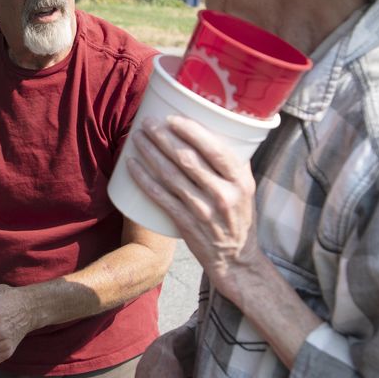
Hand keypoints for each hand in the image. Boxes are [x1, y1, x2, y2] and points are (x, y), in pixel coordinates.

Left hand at [127, 115, 263, 297]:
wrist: (235, 259)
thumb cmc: (238, 216)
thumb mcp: (246, 188)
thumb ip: (234, 163)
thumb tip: (217, 129)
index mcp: (241, 181)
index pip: (215, 150)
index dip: (191, 132)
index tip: (172, 118)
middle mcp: (223, 194)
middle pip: (187, 160)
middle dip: (163, 138)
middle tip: (147, 123)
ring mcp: (203, 210)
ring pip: (171, 176)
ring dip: (150, 154)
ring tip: (137, 138)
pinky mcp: (186, 224)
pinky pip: (161, 198)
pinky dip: (144, 180)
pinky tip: (132, 166)